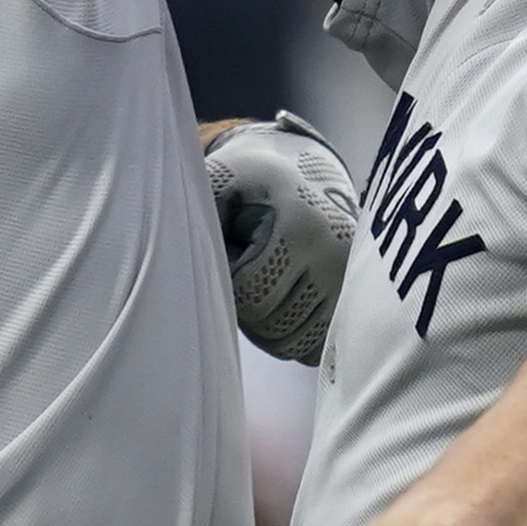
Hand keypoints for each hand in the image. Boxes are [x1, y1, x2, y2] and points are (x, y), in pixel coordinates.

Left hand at [206, 111, 357, 361]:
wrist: (302, 176)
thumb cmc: (245, 183)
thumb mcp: (215, 184)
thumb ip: (193, 219)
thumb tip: (172, 270)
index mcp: (302, 226)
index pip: (252, 297)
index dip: (227, 284)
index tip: (231, 251)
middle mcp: (337, 257)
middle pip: (273, 327)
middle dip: (246, 309)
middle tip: (245, 269)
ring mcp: (351, 283)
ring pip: (292, 345)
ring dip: (265, 327)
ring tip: (263, 283)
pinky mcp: (354, 303)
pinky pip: (312, 349)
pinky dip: (289, 337)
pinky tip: (282, 302)